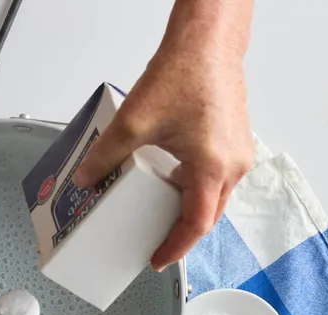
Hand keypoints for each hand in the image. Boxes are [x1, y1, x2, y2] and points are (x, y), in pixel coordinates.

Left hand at [74, 36, 254, 270]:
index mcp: (212, 166)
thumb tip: (88, 179)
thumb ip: (107, 155)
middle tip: (156, 244)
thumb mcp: (134, 122)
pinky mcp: (236, 141)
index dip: (174, 247)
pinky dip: (198, 188)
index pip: (195, 224)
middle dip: (181, 234)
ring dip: (190, 210)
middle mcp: (233, 164)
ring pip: (216, 197)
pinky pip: (219, 177)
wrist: (207, 43)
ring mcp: (239, 152)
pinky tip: (174, 180)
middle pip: (208, 216)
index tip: (157, 258)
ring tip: (161, 216)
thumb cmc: (185, 73)